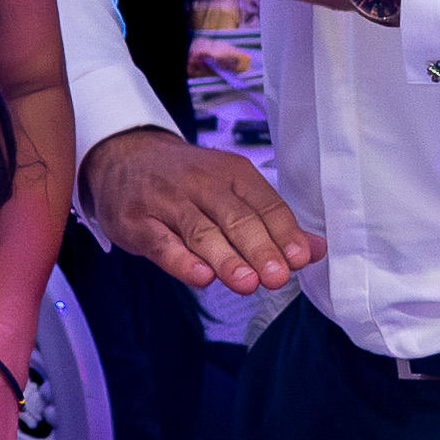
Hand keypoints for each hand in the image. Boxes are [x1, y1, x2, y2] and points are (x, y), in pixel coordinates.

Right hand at [83, 125, 323, 295]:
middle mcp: (201, 183)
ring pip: (201, 231)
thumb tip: (315, 251)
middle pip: (236, 219)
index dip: (284, 233)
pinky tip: (201, 276)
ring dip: (226, 258)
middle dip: (260, 249)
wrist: (124, 157)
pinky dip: (182, 261)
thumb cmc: (185, 181)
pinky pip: (162, 242)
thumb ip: (270, 222)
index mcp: (232, 173)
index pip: (265, 205)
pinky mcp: (135, 220)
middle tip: (277, 277)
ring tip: (247, 283)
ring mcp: (166, 201)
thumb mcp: (230, 190)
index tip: (300, 259)